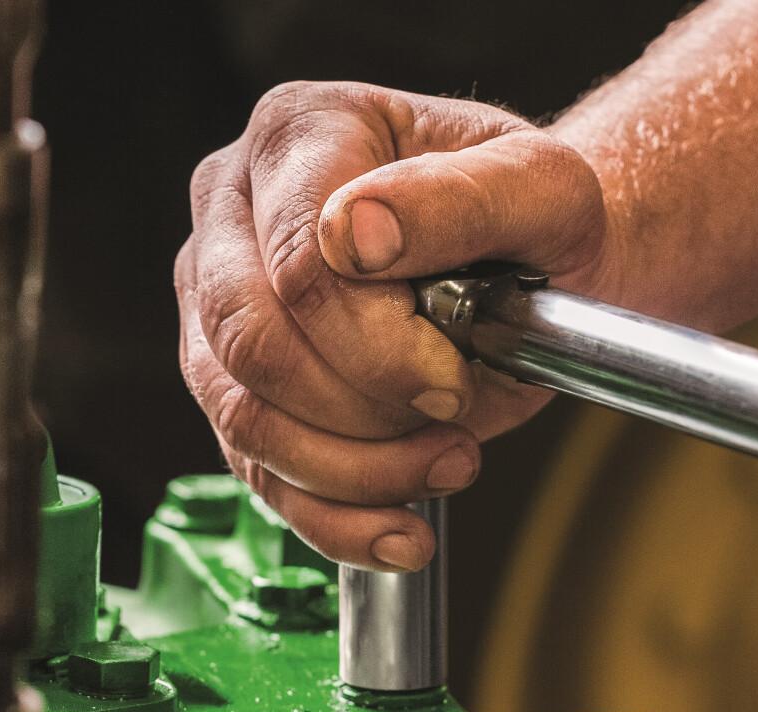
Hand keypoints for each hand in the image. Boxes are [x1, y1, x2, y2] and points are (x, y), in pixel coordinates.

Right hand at [175, 81, 617, 569]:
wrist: (529, 265)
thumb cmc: (528, 221)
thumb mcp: (541, 189)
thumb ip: (457, 198)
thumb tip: (352, 234)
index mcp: (298, 135)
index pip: (301, 265)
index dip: (378, 346)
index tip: (454, 376)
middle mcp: (233, 211)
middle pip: (254, 345)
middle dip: (364, 413)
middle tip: (455, 421)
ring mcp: (216, 303)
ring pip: (244, 418)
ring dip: (354, 471)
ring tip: (449, 463)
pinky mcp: (230, 385)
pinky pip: (255, 474)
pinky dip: (334, 519)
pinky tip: (403, 530)